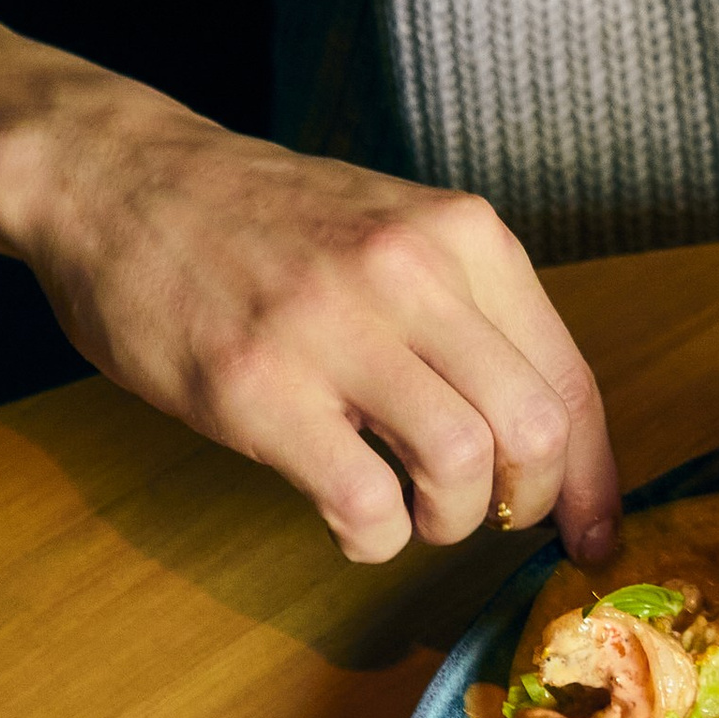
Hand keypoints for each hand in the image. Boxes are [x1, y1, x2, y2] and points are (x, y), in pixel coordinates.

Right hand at [0, 82, 618, 566]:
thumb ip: (470, 310)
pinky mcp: (257, 387)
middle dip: (530, 504)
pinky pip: (363, 501)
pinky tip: (351, 520)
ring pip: (464, 465)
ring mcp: (332, 327)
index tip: (594, 532)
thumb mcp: (395, 228)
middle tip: (491, 519)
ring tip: (411, 513)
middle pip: (536, 429)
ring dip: (449, 521)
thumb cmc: (265, 222)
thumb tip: (544, 432)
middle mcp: (413, 272)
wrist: (122, 179)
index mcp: (464, 236)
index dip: (596, 475)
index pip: (570, 377)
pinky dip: (374, 537)